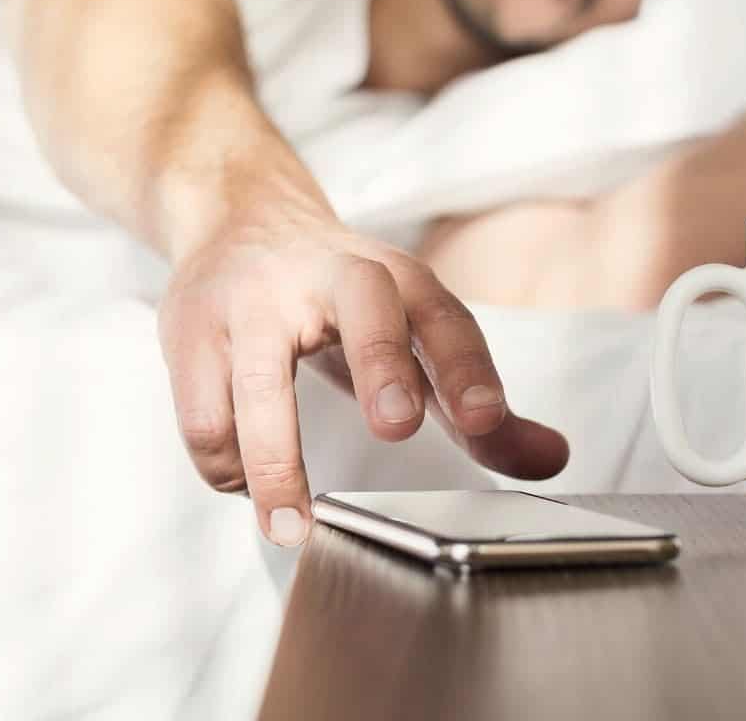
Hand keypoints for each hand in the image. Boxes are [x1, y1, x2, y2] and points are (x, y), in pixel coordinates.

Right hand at [157, 181, 568, 546]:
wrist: (242, 218)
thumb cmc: (343, 294)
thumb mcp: (412, 331)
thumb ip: (474, 402)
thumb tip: (552, 460)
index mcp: (395, 277)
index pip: (443, 316)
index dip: (467, 367)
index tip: (488, 420)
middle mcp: (330, 275)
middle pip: (366, 308)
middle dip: (382, 363)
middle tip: (397, 427)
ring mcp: (254, 300)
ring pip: (259, 382)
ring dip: (275, 463)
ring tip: (293, 527)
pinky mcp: (192, 331)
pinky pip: (205, 416)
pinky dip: (229, 467)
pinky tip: (248, 482)